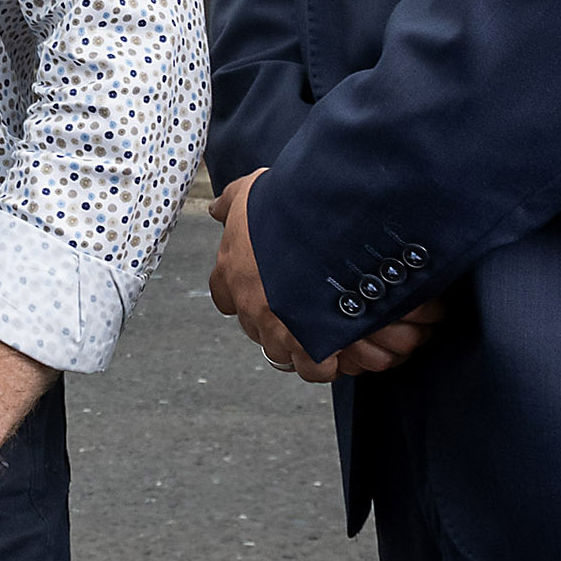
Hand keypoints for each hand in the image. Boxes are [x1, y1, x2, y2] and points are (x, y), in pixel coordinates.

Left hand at [207, 172, 443, 382]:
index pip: (225, 295)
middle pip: (259, 331)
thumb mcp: (250, 192)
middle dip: (278, 325)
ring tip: (326, 335)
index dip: (242, 294)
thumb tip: (216, 208)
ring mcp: (279, 331)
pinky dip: (330, 361)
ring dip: (304, 348)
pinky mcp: (311, 347)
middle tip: (301, 313)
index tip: (261, 289)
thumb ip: (232, 201)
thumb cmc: (283, 206)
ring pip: (287, 355)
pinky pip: (317, 367)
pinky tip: (344, 345)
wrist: (322, 224)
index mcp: (231, 272)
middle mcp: (251, 307)